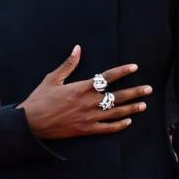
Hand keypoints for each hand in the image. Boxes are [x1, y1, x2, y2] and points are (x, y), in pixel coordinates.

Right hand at [20, 46, 150, 139]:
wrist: (30, 123)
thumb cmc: (39, 100)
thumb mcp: (52, 79)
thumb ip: (68, 64)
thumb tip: (77, 48)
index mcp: (81, 87)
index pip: (107, 77)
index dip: (122, 72)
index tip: (135, 67)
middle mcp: (88, 102)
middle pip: (117, 96)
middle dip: (135, 92)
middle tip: (149, 89)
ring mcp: (88, 117)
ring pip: (115, 113)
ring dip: (131, 109)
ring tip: (144, 105)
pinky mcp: (85, 130)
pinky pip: (106, 129)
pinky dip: (118, 126)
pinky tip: (128, 122)